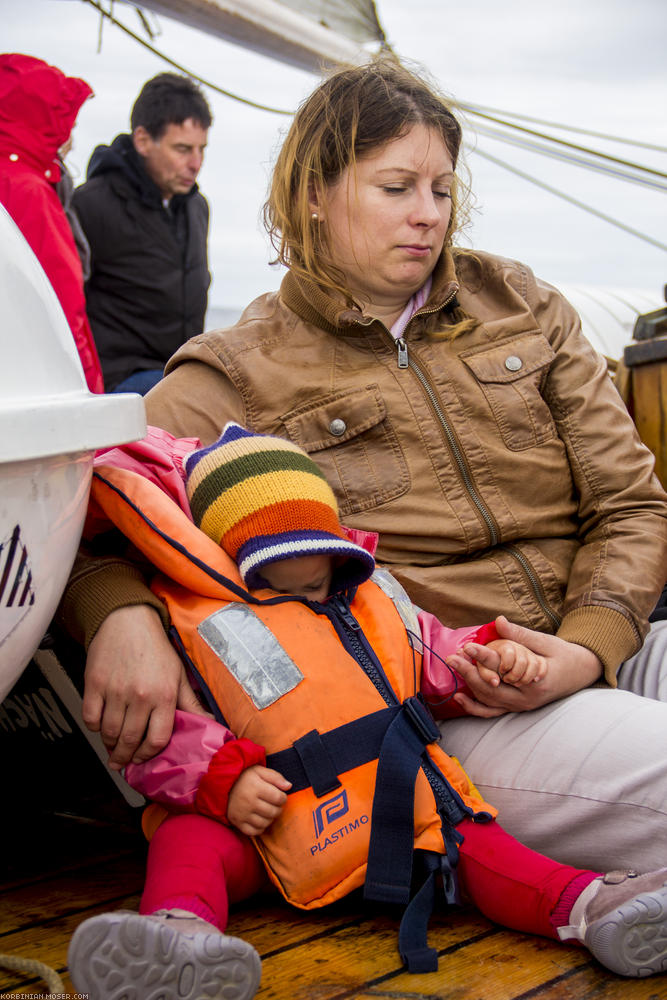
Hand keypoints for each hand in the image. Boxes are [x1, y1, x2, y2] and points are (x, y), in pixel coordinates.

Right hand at [83, 604, 206, 769]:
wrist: (127, 620)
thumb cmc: (155, 648)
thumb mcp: (179, 674)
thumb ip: (191, 703)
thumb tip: (210, 724)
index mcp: (164, 694)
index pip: (157, 739)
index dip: (148, 754)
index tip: (143, 757)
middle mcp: (141, 695)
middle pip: (130, 740)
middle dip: (126, 757)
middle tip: (122, 762)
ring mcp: (116, 690)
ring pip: (109, 733)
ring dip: (110, 745)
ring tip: (112, 748)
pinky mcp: (94, 684)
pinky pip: (91, 718)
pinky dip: (94, 727)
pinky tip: (101, 726)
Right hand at [227, 765, 291, 835]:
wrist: (222, 785)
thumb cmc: (244, 777)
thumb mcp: (259, 770)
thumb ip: (275, 777)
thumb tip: (289, 786)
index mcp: (256, 787)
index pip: (279, 798)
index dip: (283, 797)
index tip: (280, 795)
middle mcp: (249, 802)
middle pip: (273, 812)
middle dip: (278, 808)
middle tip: (274, 804)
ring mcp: (242, 814)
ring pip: (265, 823)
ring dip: (270, 818)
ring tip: (267, 810)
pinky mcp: (237, 822)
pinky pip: (254, 832)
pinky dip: (260, 828)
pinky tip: (259, 819)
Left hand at [445, 615, 601, 717]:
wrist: (582, 673)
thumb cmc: (564, 655)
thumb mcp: (546, 642)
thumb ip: (521, 635)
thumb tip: (499, 620)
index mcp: (536, 681)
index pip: (503, 670)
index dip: (482, 658)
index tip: (466, 646)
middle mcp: (527, 699)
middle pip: (491, 690)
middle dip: (469, 673)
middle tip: (451, 657)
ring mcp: (522, 706)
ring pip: (490, 702)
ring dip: (469, 686)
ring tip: (453, 668)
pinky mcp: (518, 707)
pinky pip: (494, 711)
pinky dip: (476, 707)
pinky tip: (459, 697)